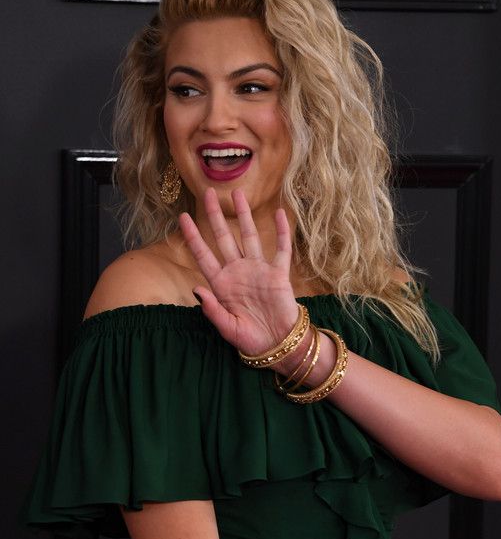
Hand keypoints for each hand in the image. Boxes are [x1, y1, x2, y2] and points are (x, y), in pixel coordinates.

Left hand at [179, 187, 299, 355]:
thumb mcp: (227, 328)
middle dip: (215, 216)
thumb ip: (212, 310)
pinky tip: (279, 214)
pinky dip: (281, 232)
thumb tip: (197, 291)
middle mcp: (238, 272)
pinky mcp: (279, 274)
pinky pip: (281, 249)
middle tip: (208, 193)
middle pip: (224, 238)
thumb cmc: (250, 339)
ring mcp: (259, 271)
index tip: (181, 218)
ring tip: (238, 194)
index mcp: (222, 285)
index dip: (193, 236)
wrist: (278, 344)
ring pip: (250, 236)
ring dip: (244, 215)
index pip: (203, 255)